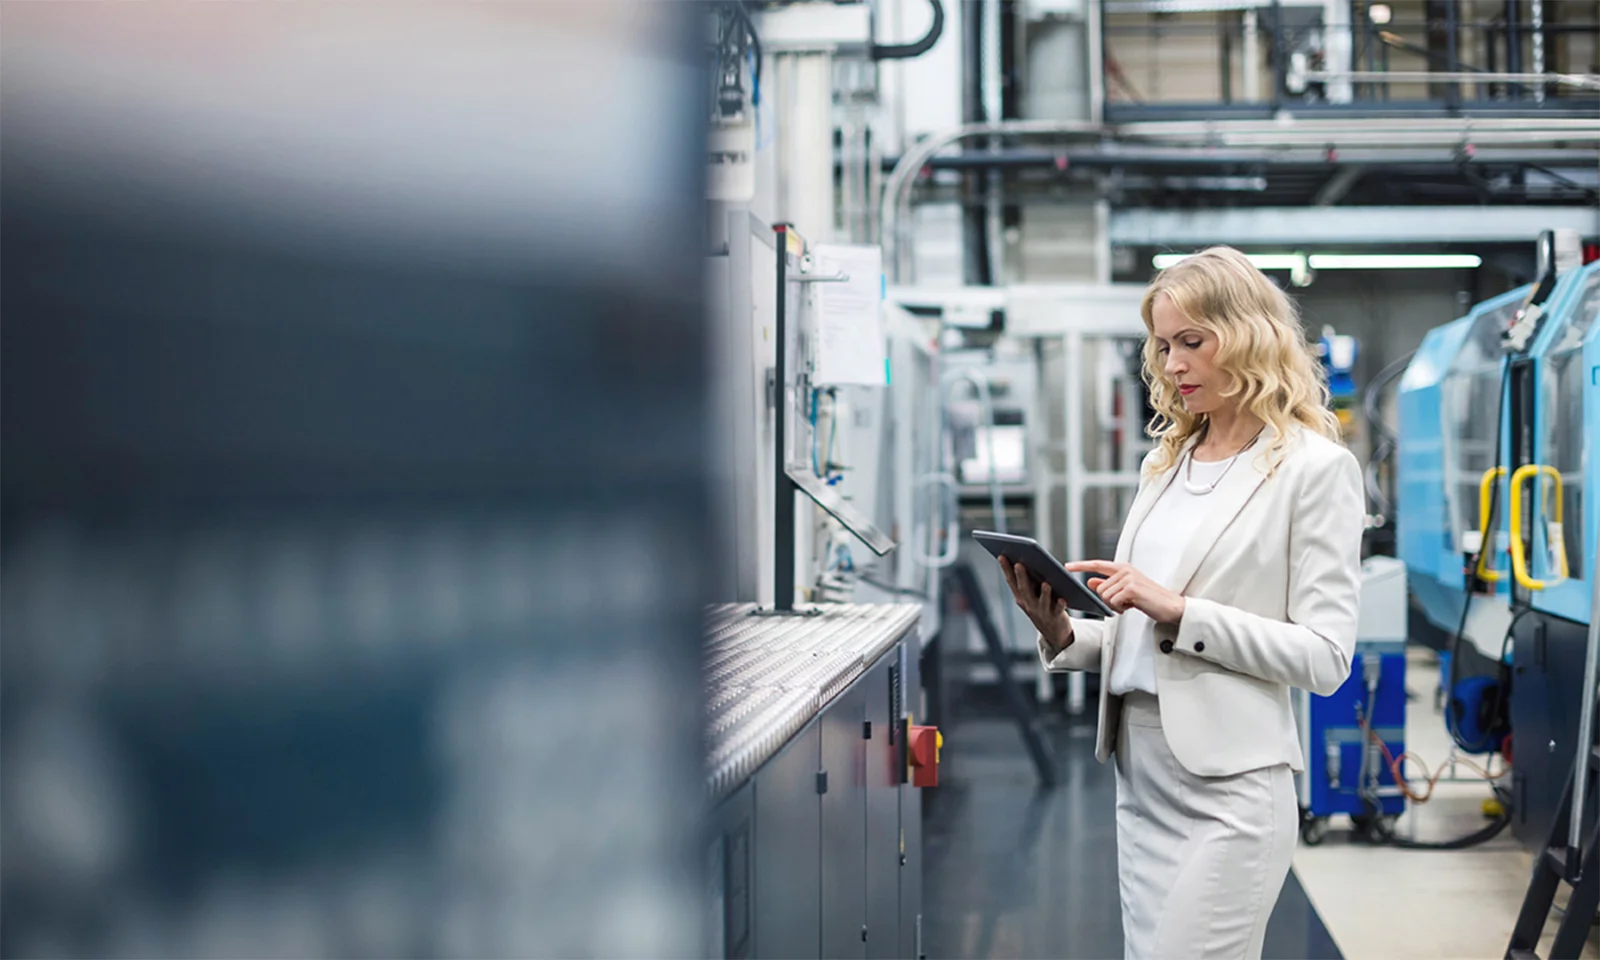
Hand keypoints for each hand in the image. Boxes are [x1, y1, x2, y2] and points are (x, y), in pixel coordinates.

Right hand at [998, 556, 1073, 650]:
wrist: (1052, 631)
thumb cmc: (1041, 605)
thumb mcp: (1031, 594)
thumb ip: (1029, 580)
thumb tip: (1027, 559)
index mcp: (1020, 596)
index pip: (1011, 581)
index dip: (1005, 569)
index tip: (1002, 555)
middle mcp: (1029, 604)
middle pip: (1025, 590)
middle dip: (1021, 577)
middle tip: (1019, 564)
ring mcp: (1042, 611)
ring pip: (1042, 601)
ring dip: (1044, 593)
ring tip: (1046, 583)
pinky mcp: (1055, 616)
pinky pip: (1058, 610)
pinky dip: (1060, 605)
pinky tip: (1063, 599)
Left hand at [1063, 560, 1186, 623]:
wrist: (1171, 607)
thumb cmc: (1149, 599)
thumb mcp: (1126, 591)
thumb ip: (1108, 585)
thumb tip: (1090, 581)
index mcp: (1123, 568)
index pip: (1098, 564)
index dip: (1081, 565)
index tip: (1067, 566)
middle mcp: (1125, 570)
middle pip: (1099, 589)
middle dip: (1108, 601)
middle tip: (1124, 604)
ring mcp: (1129, 578)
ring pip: (1105, 596)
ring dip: (1115, 606)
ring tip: (1130, 604)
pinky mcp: (1132, 588)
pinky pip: (1113, 602)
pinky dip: (1120, 609)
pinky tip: (1132, 607)